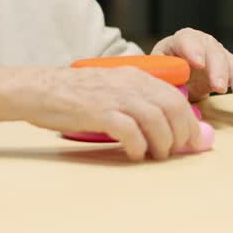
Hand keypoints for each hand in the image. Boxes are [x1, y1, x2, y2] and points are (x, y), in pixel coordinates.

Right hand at [10, 66, 205, 160]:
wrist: (39, 89)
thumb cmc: (74, 94)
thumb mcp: (112, 88)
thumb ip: (135, 100)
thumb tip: (162, 124)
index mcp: (136, 77)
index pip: (175, 98)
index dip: (189, 121)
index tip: (193, 140)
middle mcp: (130, 84)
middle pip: (172, 108)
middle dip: (181, 133)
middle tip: (177, 151)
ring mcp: (115, 97)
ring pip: (156, 120)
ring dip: (162, 143)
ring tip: (157, 155)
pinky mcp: (99, 112)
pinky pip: (130, 131)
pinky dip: (138, 146)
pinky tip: (135, 155)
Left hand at [152, 28, 232, 106]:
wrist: (176, 76)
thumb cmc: (165, 73)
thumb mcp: (158, 74)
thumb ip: (165, 81)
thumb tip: (178, 93)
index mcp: (182, 41)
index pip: (188, 40)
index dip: (193, 50)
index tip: (198, 64)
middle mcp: (205, 45)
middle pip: (215, 52)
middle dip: (219, 69)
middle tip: (219, 87)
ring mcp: (221, 57)